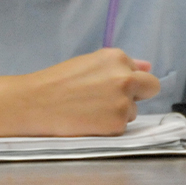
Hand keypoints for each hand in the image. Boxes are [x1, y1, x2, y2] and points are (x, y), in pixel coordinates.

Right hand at [11, 48, 160, 135]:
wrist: (34, 103)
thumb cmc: (55, 82)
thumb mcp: (88, 64)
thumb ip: (120, 66)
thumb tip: (148, 67)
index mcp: (116, 58)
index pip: (141, 71)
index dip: (126, 80)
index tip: (106, 86)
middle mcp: (125, 78)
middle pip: (151, 87)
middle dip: (137, 94)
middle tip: (109, 100)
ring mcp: (123, 102)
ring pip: (134, 109)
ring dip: (118, 111)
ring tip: (89, 110)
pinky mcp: (118, 123)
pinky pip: (122, 126)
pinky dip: (107, 126)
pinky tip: (88, 120)